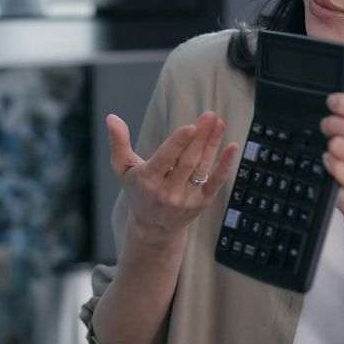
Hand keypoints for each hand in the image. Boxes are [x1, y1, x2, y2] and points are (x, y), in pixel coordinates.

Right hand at [107, 112, 239, 242]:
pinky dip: (225, 165)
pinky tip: (232, 147)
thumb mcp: (123, 169)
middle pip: (187, 161)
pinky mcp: (202, 202)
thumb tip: (111, 117)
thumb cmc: (138, 191)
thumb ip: (118, 143)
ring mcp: (186, 199)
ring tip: (218, 122)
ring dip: (212, 144)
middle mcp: (167, 192)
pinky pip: (216, 182)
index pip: (165, 161)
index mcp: (148, 181)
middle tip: (210, 115)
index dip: (178, 144)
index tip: (191, 127)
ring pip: (201, 168)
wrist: (153, 228)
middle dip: (200, 138)